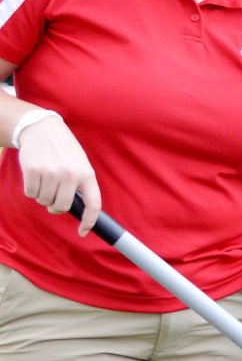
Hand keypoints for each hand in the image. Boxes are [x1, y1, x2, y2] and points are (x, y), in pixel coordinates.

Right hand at [16, 115, 100, 234]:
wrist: (42, 128)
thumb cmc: (64, 150)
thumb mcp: (80, 164)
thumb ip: (81, 185)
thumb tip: (80, 211)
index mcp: (87, 174)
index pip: (93, 204)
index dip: (89, 222)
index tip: (83, 232)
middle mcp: (70, 175)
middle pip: (61, 207)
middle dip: (55, 207)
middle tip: (54, 197)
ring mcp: (51, 173)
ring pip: (44, 201)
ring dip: (42, 196)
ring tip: (45, 180)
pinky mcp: (32, 171)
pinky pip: (30, 193)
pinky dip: (31, 190)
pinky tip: (35, 176)